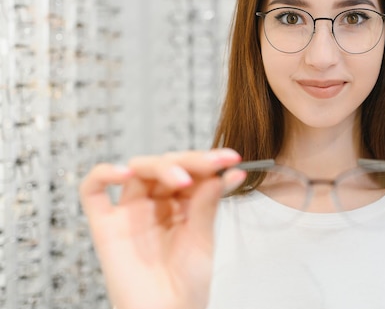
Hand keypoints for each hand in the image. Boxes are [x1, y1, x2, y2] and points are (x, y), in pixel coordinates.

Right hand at [79, 149, 244, 308]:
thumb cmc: (186, 286)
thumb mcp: (202, 240)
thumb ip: (206, 205)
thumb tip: (222, 172)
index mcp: (182, 205)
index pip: (192, 171)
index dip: (210, 161)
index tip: (232, 158)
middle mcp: (155, 204)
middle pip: (166, 165)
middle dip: (190, 161)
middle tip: (212, 164)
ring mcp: (129, 212)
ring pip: (137, 170)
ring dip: (160, 166)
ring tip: (183, 178)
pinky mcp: (105, 226)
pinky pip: (93, 191)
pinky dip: (104, 174)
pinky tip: (125, 173)